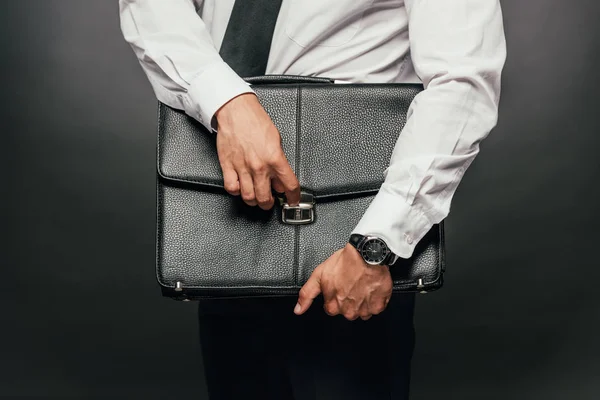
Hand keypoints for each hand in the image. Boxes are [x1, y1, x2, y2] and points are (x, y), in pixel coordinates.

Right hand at [215, 93, 300, 208]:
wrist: (236, 110)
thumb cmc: (255, 120)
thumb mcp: (277, 139)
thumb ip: (279, 160)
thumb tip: (280, 176)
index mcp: (275, 158)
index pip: (289, 185)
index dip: (293, 197)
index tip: (293, 200)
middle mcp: (259, 166)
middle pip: (265, 198)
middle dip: (269, 203)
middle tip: (270, 201)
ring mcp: (242, 168)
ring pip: (248, 197)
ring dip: (253, 201)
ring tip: (256, 197)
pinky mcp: (228, 166)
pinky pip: (232, 188)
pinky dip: (236, 191)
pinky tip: (240, 187)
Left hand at [294, 244, 392, 320]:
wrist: (367, 255)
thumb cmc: (345, 262)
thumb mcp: (319, 275)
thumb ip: (307, 294)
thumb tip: (298, 310)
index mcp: (333, 306)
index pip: (331, 309)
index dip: (335, 296)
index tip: (339, 286)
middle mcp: (348, 312)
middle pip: (347, 311)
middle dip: (349, 300)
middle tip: (351, 284)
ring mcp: (364, 310)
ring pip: (362, 311)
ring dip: (362, 301)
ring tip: (362, 285)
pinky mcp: (378, 306)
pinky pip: (376, 308)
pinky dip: (375, 300)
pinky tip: (371, 288)